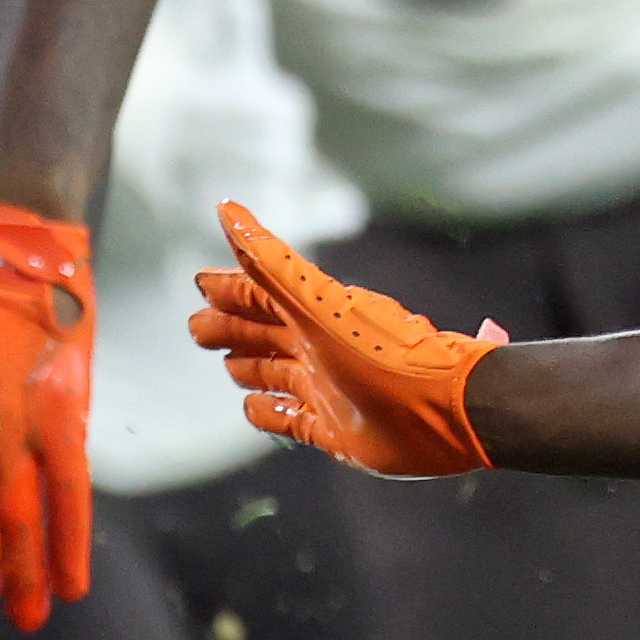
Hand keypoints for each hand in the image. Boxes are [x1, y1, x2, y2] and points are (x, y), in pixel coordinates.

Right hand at [188, 200, 500, 477]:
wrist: (441, 408)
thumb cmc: (380, 354)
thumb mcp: (317, 302)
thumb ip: (271, 262)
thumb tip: (227, 210)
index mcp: (311, 315)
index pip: (259, 294)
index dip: (229, 288)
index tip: (200, 283)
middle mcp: (317, 349)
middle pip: (262, 333)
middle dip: (228, 328)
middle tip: (198, 327)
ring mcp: (325, 388)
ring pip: (273, 373)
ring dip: (248, 367)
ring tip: (226, 364)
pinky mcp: (332, 429)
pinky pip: (290, 419)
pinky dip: (269, 413)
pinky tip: (255, 408)